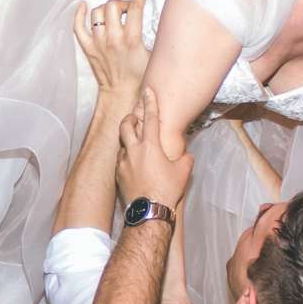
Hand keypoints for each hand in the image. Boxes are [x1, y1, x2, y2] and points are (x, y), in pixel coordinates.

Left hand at [74, 0, 149, 100]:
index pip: (135, 7)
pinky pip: (78, 27)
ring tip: (112, 13)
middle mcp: (113, 39)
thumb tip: (150, 18)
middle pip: (113, 5)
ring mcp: (98, 43)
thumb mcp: (152, 54)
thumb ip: (150, 35)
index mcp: (131, 39)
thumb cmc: (138, 77)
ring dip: (106, 9)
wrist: (121, 94)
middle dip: (122, 2)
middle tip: (127, 8)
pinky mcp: (88, 48)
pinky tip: (83, 6)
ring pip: (97, 12)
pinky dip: (79, 14)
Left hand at [114, 87, 192, 210]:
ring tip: (137, 146)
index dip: (149, 102)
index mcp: (150, 146)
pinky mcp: (118, 175)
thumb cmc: (167, 190)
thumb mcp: (184, 171)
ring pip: (122, 144)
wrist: (148, 212)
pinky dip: (127, 158)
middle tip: (135, 118)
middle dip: (130, 118)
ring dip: (129, 140)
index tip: (147, 91)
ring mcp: (122, 163)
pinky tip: (134, 164)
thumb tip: (184, 155)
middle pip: (125, 126)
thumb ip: (185, 158)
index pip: (149, 118)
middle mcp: (133, 151)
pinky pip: (120, 160)